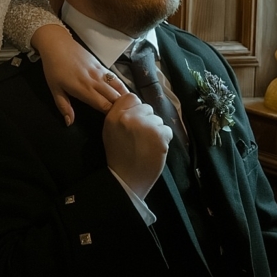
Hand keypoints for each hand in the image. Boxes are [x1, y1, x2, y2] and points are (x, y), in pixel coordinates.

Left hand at [32, 23, 123, 124]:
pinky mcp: (101, 65)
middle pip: (114, 98)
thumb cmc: (54, 68)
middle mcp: (95, 81)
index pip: (104, 106)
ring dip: (125, 98)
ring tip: (133, 108)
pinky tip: (127, 94)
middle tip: (127, 119)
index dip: (111, 115)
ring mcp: (100, 72)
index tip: (115, 123)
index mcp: (84, 89)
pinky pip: (115, 78)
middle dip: (121, 108)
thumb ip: (64, 107)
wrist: (57, 44)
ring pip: (118, 87)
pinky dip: (122, 87)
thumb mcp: (55, 89)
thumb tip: (69, 123)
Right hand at [101, 77, 171, 197]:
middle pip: (146, 107)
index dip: (135, 108)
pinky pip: (167, 130)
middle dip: (146, 119)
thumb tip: (134, 103)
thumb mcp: (110, 130)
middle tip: (140, 136)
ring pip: (158, 119)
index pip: (131, 97)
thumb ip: (119, 114)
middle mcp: (129, 117)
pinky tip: (154, 149)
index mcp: (114, 116)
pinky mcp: (160, 135)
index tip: (134, 120)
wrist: (127, 179)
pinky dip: (163, 139)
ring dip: (155, 130)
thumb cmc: (118, 155)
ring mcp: (146, 126)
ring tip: (147, 144)